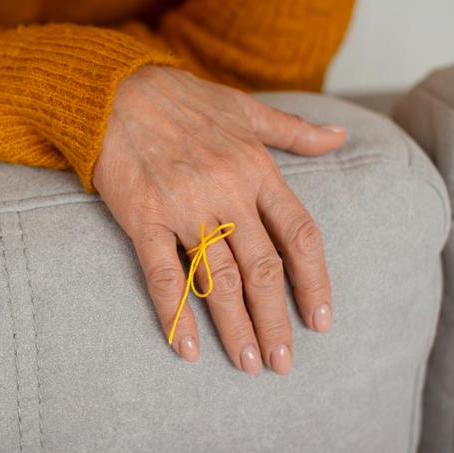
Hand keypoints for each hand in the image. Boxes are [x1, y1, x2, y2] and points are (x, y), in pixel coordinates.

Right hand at [93, 65, 344, 374]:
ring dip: (237, 327)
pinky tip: (188, 348)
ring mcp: (183, 207)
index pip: (300, 235)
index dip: (315, 283)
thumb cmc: (180, 98)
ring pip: (219, 279)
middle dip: (276, 321)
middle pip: (263, 269)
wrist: (112, 90)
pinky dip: (176, 314)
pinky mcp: (143, 218)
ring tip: (249, 363)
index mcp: (256, 169)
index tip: (320, 321)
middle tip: (283, 363)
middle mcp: (226, 192)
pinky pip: (163, 274)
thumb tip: (341, 137)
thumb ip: (294, 130)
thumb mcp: (245, 108)